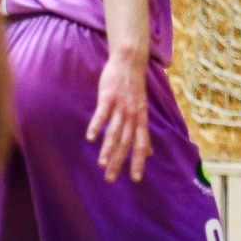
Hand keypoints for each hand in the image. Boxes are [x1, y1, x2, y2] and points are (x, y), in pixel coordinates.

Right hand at [88, 45, 152, 182]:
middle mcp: (132, 115)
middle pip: (126, 143)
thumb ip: (142, 132)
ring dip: (108, 149)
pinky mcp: (108, 97)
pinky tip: (91, 138)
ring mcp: (120, 106)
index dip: (138, 162)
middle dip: (118, 162)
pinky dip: (97, 126)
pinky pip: (102, 114)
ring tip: (101, 164)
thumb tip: (149, 153)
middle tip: (110, 179)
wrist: (129, 62)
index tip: (135, 179)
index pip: (141, 144)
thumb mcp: (141, 111)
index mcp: (140, 120)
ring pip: (115, 132)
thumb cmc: (133, 88)